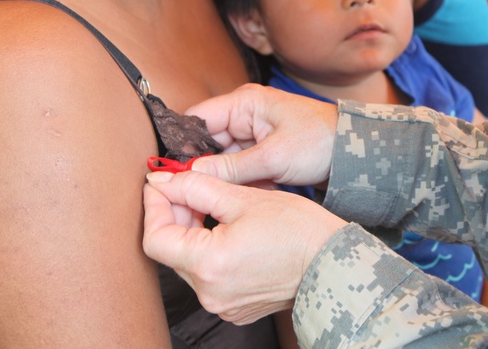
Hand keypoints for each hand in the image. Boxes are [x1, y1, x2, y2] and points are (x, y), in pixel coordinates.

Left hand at [142, 170, 346, 323]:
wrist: (333, 264)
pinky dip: (207, 250)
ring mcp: (221, 304)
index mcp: (209, 265)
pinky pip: (207, 276)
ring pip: (188, 263)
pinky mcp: (234, 307)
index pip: (156, 238)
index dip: (154, 206)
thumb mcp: (243, 198)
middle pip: (171, 250)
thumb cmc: (297, 230)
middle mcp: (210, 292)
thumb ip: (197, 187)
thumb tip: (165, 181)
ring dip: (191, 231)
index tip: (161, 184)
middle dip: (174, 214)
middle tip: (190, 187)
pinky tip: (225, 230)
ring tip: (211, 205)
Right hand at [186, 84, 337, 186]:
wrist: (355, 152)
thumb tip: (193, 173)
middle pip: (208, 142)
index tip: (175, 171)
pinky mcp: (263, 151)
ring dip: (230, 178)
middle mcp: (244, 115)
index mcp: (244, 103)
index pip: (198, 119)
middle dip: (209, 167)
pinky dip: (246, 181)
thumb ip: (232, 168)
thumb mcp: (274, 157)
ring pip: (224, 159)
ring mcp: (253, 133)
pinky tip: (259, 190)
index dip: (183, 144)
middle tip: (207, 190)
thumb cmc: (320, 142)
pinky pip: (242, 168)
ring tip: (242, 191)